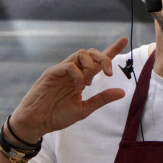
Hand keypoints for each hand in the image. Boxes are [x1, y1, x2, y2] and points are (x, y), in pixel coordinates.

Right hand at [9, 37, 128, 141]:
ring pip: (80, 54)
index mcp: (81, 79)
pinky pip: (68, 66)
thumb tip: (122, 92)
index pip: (98, 61)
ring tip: (91, 80)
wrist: (37, 123)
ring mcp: (62, 71)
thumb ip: (101, 99)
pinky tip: (79, 85)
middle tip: (110, 72)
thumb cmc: (57, 116)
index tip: (124, 40)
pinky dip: (77, 74)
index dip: (112, 50)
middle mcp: (73, 72)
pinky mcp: (51, 73)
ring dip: (91, 63)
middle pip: (91, 53)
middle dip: (104, 58)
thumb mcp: (84, 109)